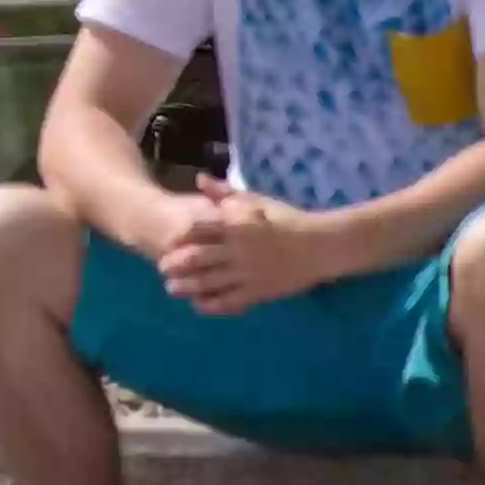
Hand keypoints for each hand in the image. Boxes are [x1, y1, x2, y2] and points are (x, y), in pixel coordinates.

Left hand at [156, 181, 323, 312]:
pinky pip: (231, 300)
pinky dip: (213, 303)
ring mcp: (249, 273)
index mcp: (237, 225)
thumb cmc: (288, 220)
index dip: (179, 237)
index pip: (199, 229)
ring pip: (211, 282)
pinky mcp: (260, 291)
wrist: (322, 246)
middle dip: (177, 264)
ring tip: (172, 288)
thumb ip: (226, 194)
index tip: (166, 240)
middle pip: (199, 258)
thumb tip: (199, 179)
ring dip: (188, 286)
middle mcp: (239, 250)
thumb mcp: (258, 201)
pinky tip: (199, 305)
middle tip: (162, 268)